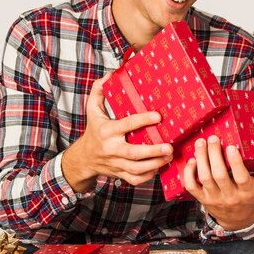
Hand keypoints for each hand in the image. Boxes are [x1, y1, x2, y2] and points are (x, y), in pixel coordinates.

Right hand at [62, 75, 173, 191]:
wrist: (84, 158)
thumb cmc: (94, 131)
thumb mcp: (93, 110)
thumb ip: (99, 90)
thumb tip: (111, 74)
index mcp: (107, 131)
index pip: (126, 125)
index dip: (143, 120)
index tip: (158, 116)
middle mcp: (111, 149)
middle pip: (133, 153)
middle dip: (152, 151)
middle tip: (169, 146)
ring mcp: (116, 164)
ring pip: (136, 169)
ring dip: (155, 164)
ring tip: (169, 155)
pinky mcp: (120, 174)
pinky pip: (135, 179)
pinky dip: (149, 176)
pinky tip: (160, 166)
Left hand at [183, 135, 253, 230]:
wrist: (238, 222)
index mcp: (248, 192)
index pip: (240, 178)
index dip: (234, 163)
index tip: (231, 147)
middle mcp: (230, 196)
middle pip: (218, 176)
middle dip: (213, 155)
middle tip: (212, 138)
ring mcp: (214, 198)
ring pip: (204, 178)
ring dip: (201, 159)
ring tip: (201, 142)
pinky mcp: (202, 198)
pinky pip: (191, 186)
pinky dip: (189, 173)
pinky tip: (192, 160)